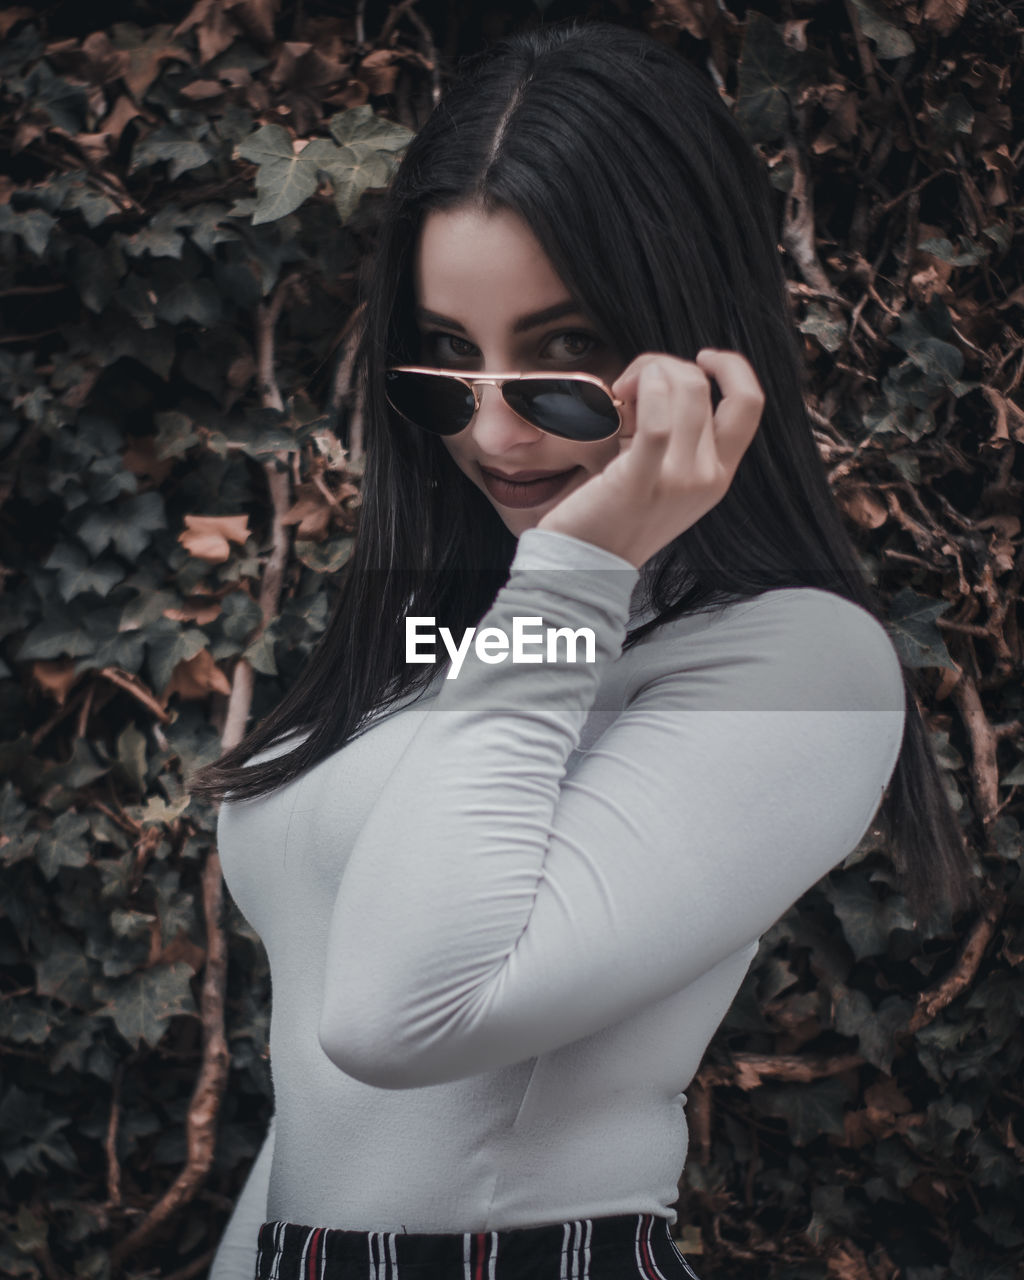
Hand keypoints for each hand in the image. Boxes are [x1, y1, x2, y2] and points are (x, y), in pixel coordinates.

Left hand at [536, 350, 764, 568]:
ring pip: (686, 391)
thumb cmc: (616, 514)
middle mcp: (708, 478)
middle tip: (632, 383)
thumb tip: (666, 379)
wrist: (586, 564)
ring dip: (650, 371)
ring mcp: (679, 482)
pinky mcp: (641, 482)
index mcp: (719, 475)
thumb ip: (681, 438)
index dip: (731, 367)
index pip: (750, 403)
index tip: (699, 358)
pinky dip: (644, 390)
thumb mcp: (667, 478)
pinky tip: (620, 395)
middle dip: (667, 365)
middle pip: (706, 387)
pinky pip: (656, 420)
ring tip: (623, 392)